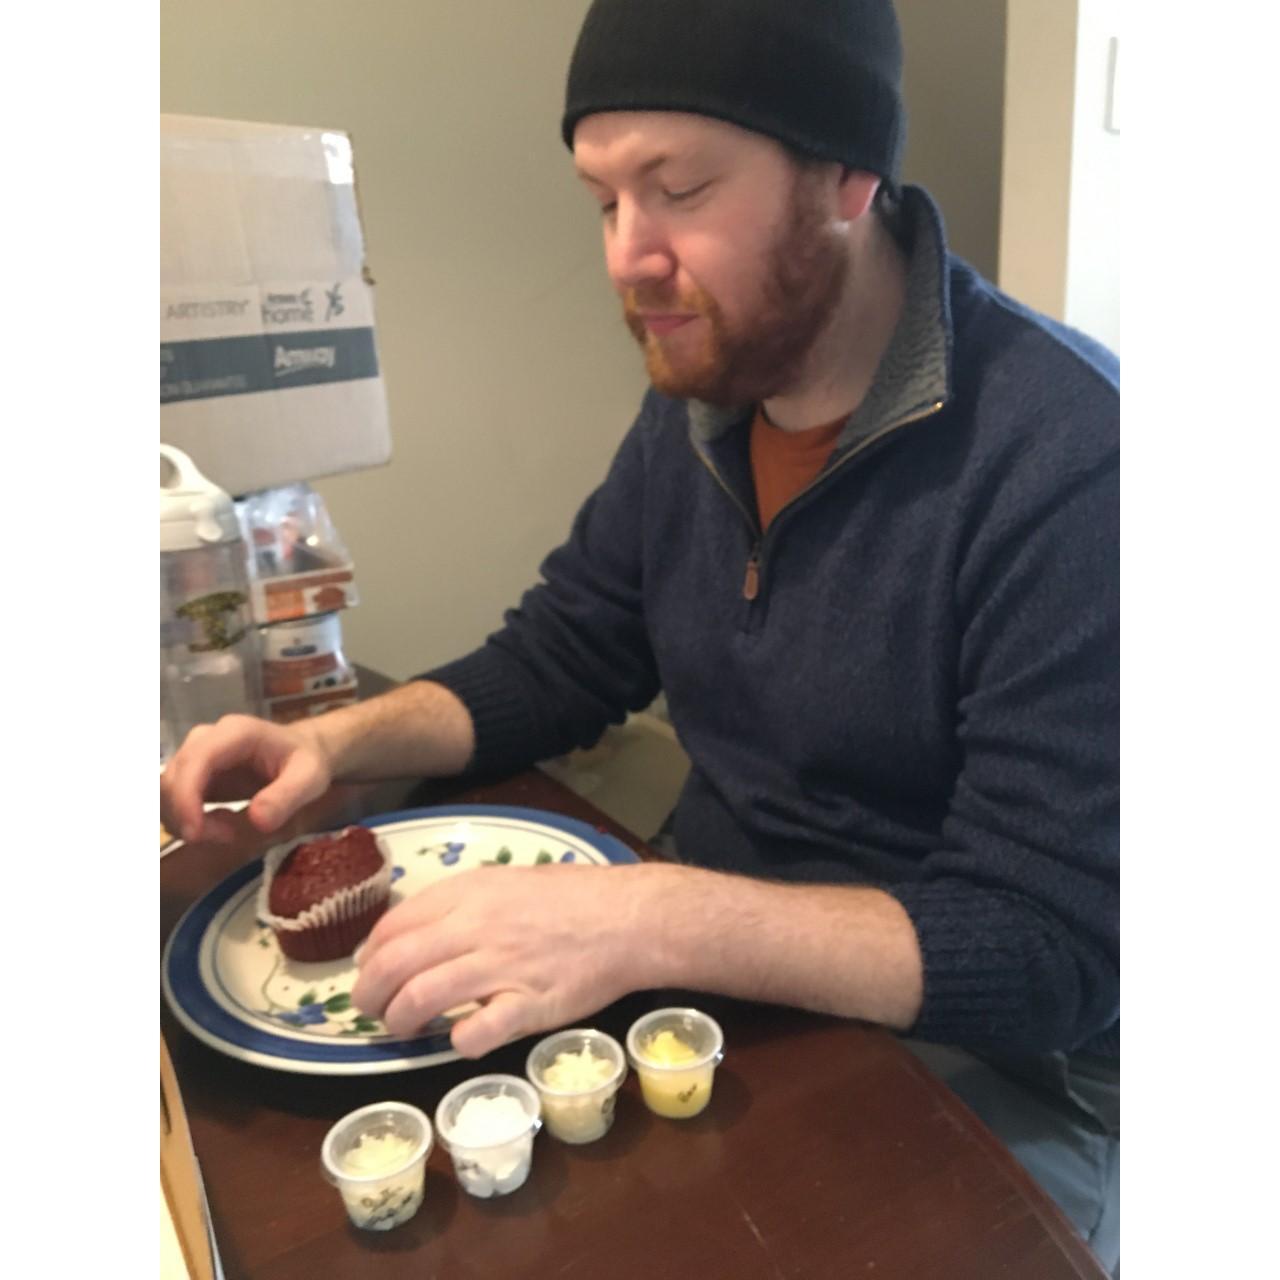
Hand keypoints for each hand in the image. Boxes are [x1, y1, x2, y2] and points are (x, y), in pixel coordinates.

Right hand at [160, 715, 331, 843]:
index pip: (195, 760)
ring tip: (228, 831)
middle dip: (188, 815)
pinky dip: (189, 820)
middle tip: (227, 836)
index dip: (185, 797)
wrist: (304, 752)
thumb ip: (287, 797)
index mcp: (236, 733)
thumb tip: (257, 820)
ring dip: (186, 820)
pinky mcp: (193, 774)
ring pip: (166, 791)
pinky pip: (173, 800)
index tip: (195, 833)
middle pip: (172, 777)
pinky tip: (221, 826)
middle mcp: (207, 739)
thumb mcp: (310, 779)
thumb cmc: (307, 762)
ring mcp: (196, 755)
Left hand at [352, 863, 660, 1057]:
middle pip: (394, 964)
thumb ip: (463, 902)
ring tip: (405, 1030)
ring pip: (421, 997)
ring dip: (400, 1021)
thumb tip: (416, 929)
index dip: (370, 956)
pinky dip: (458, 1041)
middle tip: (374, 1011)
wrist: (628, 918)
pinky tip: (461, 1039)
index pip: (393, 926)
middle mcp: (476, 927)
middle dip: (370, 995)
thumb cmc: (571, 897)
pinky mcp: (528, 1004)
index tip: (371, 973)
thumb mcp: (507, 881)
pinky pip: (477, 1031)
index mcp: (469, 893)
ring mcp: (501, 966)